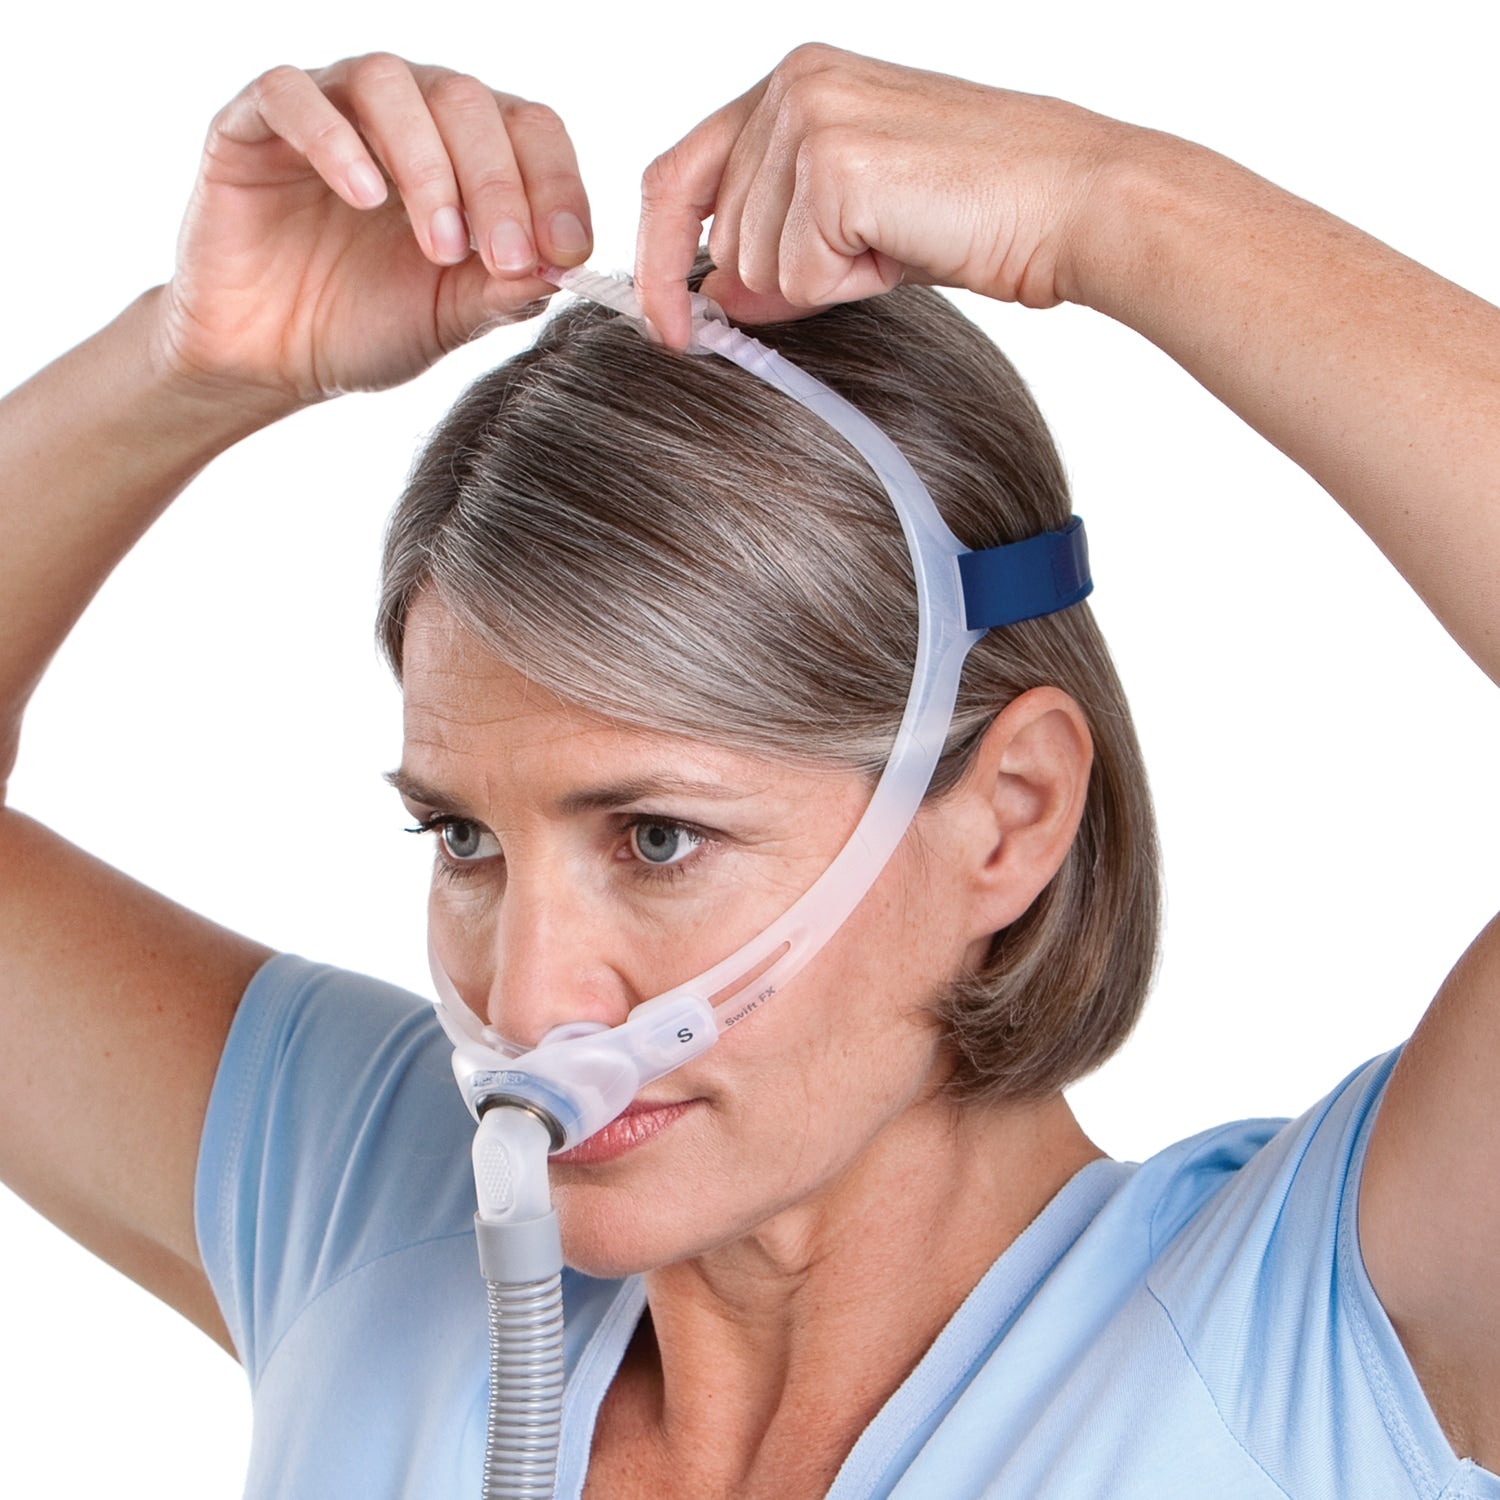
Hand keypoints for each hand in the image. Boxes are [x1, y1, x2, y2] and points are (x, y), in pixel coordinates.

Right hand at [156, 55, 592, 408]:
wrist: (273, 358)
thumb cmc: (370, 326)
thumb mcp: (451, 319)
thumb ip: (506, 291)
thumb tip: (568, 266)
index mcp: (467, 151)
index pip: (531, 130)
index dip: (557, 183)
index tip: (567, 250)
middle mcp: (406, 114)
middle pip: (468, 100)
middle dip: (498, 183)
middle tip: (503, 257)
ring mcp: (331, 108)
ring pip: (389, 83)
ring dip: (427, 163)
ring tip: (440, 246)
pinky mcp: (254, 125)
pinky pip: (291, 95)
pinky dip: (333, 139)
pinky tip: (365, 197)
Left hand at [635, 44, 1130, 347]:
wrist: (1074, 200)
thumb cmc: (987, 204)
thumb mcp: (857, 223)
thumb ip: (775, 241)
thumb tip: (713, 292)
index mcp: (795, 82)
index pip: (677, 177)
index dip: (655, 260)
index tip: (665, 326)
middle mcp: (791, 85)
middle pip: (721, 238)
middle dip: (786, 274)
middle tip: (878, 247)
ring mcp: (807, 120)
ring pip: (756, 264)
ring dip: (828, 278)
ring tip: (902, 236)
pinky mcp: (833, 166)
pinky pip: (798, 278)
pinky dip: (851, 285)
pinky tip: (906, 244)